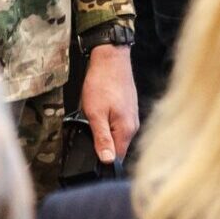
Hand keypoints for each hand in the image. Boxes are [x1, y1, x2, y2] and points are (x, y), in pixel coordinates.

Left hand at [79, 41, 137, 164]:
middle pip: (117, 147)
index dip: (103, 161)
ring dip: (104, 133)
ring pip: (117, 135)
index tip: (89, 156)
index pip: (117, 158)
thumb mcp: (95, 114)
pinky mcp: (128, 108)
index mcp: (126, 130)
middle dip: (102, 145)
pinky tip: (99, 113)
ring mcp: (132, 116)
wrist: (110, 57)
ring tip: (92, 120)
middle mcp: (133, 125)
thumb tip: (108, 161)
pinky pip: (118, 124)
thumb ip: (102, 139)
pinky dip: (107, 123)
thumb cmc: (102, 82)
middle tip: (87, 133)